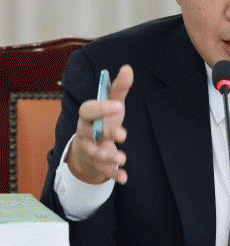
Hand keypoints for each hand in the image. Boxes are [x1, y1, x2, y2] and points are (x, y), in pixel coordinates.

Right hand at [66, 65, 133, 184]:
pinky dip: (114, 175)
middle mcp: (85, 135)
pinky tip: (124, 177)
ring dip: (109, 157)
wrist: (88, 152)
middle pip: (91, 134)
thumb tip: (127, 68)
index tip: (118, 105)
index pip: (87, 110)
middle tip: (123, 135)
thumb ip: (118, 89)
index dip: (100, 108)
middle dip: (106, 134)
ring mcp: (90, 152)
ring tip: (122, 158)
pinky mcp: (98, 167)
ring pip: (96, 155)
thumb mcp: (111, 106)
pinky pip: (104, 173)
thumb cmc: (101, 124)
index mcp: (87, 118)